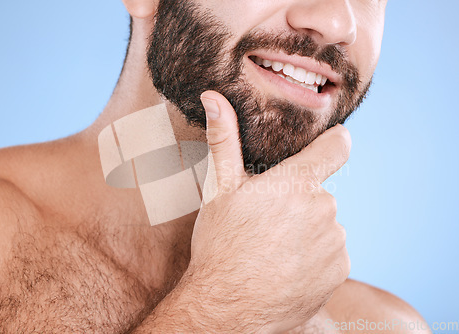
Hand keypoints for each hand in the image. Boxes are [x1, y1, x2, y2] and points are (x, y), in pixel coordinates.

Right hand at [186, 91, 350, 332]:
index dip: (336, 141)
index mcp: (295, 183)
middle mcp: (323, 208)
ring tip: (274, 249)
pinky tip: (287, 268)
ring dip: (307, 231)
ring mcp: (334, 241)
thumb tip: (213, 97)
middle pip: (319, 194)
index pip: (336, 148)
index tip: (335, 140)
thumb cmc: (220, 245)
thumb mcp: (219, 190)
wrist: (227, 306)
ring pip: (325, 224)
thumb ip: (223, 141)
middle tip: (268, 223)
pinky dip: (315, 257)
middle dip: (299, 202)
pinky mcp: (339, 270)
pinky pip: (332, 253)